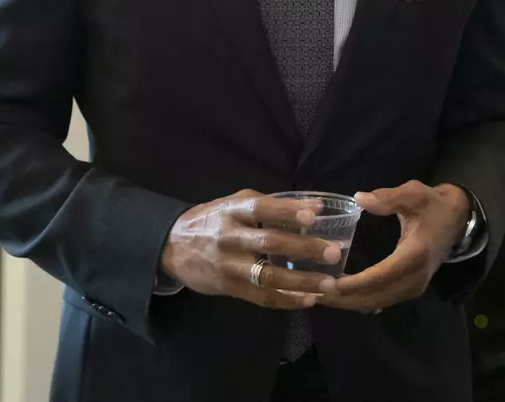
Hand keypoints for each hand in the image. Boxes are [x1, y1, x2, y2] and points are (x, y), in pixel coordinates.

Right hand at [158, 189, 341, 309]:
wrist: (171, 247)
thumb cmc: (212, 220)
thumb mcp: (234, 204)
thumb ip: (270, 205)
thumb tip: (315, 206)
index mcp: (233, 211)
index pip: (262, 208)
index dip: (287, 211)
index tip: (314, 214)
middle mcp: (230, 238)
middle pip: (270, 243)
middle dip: (304, 248)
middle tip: (334, 252)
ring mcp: (229, 266)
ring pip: (268, 276)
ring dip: (301, 281)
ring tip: (328, 284)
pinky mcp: (230, 288)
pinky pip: (262, 297)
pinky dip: (287, 300)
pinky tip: (309, 299)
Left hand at [319, 181, 470, 312]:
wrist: (457, 219)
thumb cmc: (433, 205)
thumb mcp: (414, 194)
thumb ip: (388, 197)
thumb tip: (359, 198)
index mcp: (414, 255)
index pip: (379, 276)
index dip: (353, 284)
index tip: (327, 284)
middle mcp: (415, 277)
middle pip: (375, 296)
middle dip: (344, 298)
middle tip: (315, 293)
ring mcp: (415, 286)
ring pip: (378, 302)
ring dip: (350, 302)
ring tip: (322, 297)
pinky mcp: (411, 289)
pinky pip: (383, 300)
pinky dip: (362, 300)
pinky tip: (342, 296)